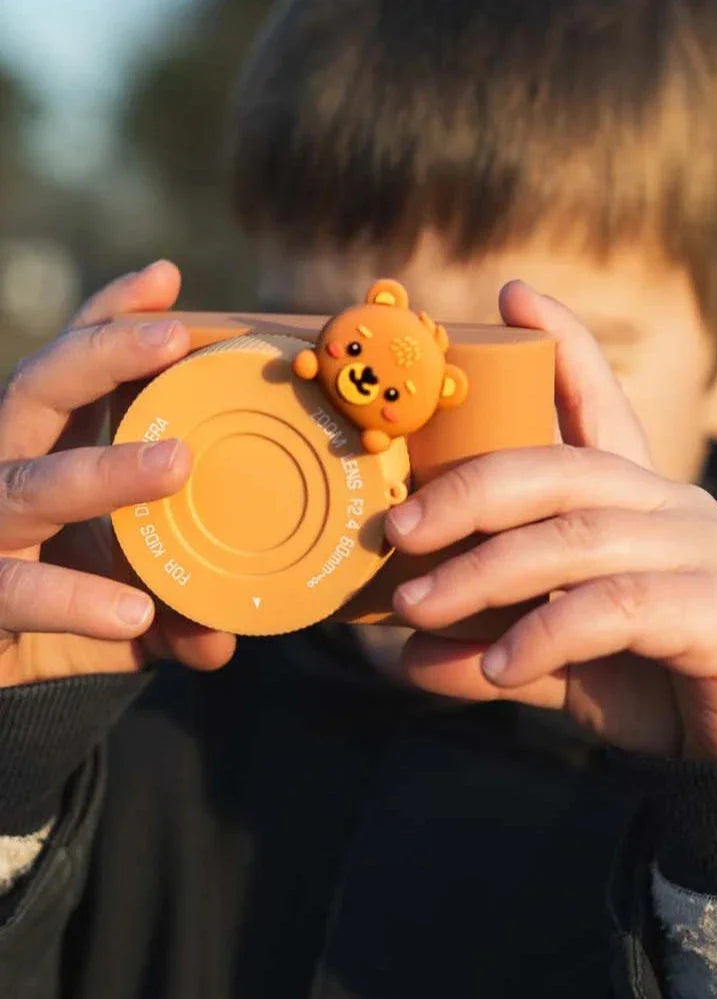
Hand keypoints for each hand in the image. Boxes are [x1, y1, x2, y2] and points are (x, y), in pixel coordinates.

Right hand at [0, 261, 235, 687]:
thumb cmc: (47, 611)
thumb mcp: (119, 600)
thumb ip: (174, 608)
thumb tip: (220, 641)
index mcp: (44, 451)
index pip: (71, 370)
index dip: (108, 319)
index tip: (165, 279)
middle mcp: (5, 473)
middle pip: (37, 389)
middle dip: (101, 355)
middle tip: (172, 337)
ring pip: (29, 484)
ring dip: (101, 469)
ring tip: (177, 464)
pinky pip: (16, 589)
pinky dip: (73, 599)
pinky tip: (133, 613)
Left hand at [382, 282, 716, 760]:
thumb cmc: (656, 679)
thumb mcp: (560, 657)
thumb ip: (490, 644)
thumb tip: (403, 654)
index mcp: (634, 498)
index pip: (599, 403)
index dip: (563, 344)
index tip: (511, 297)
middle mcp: (669, 505)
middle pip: (561, 468)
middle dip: (469, 489)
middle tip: (397, 528)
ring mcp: (701, 549)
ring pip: (578, 536)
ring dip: (487, 572)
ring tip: (418, 608)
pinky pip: (618, 607)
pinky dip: (547, 633)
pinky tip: (498, 670)